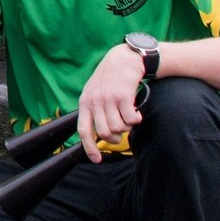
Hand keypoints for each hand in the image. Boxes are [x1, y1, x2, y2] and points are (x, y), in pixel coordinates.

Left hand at [76, 45, 145, 161]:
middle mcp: (94, 102)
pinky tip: (137, 112)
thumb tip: (99, 134)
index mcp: (85, 103)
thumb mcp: (95, 93)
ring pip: (119, 128)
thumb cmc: (110, 80)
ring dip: (127, 127)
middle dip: (116, 137)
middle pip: (105, 133)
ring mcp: (108, 99)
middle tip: (122, 130)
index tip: (97, 160)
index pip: (83, 130)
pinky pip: (131, 119)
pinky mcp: (123, 96)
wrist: (122, 60)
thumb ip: (94, 110)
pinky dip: (136, 120)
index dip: (89, 147)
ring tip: (128, 116)